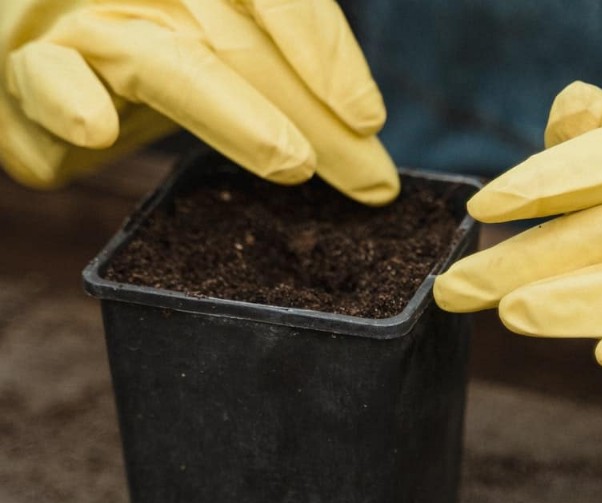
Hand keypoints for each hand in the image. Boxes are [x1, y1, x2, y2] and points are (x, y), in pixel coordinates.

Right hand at [0, 0, 397, 204]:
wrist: (45, 38)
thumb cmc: (151, 47)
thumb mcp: (224, 52)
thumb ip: (284, 86)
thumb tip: (368, 152)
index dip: (324, 49)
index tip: (368, 118)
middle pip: (240, 46)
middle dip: (311, 117)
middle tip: (369, 181)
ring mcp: (85, 24)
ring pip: (164, 64)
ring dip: (230, 113)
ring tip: (292, 163)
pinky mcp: (30, 69)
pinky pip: (46, 81)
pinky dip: (64, 102)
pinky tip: (95, 131)